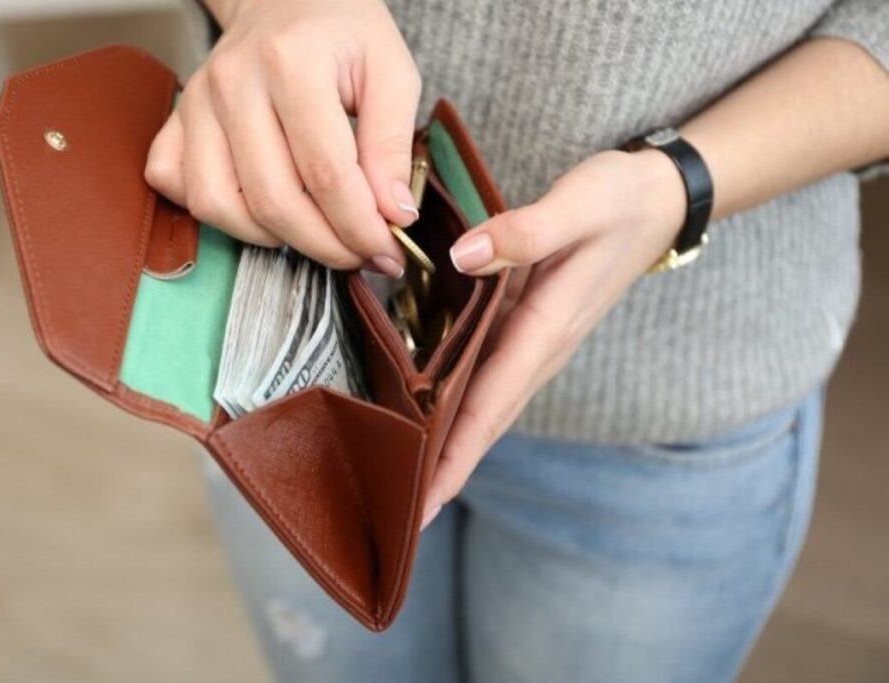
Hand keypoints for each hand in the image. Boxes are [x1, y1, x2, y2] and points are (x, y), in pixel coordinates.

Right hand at [144, 0, 420, 277]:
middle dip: (325, 245)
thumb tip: (393, 216)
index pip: (326, 175)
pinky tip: (260, 209)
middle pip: (274, 201)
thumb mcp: (391, 72)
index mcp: (291, 63)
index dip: (360, 227)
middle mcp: (233, 83)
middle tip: (359, 253)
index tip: (386, 249)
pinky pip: (180, 189)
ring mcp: (196, 105)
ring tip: (315, 232)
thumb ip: (393, 145)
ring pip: (220, 207)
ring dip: (274, 239)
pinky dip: (218, 216)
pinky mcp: (176, 122)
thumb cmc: (340, 32)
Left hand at [422, 149, 687, 528]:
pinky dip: (461, 404)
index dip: (455, 456)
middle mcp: (542, 347)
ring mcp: (538, 341)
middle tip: (401, 511)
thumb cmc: (618, 201)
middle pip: (486, 421)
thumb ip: (525, 232)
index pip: (490, 405)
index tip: (425, 501)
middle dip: (446, 469)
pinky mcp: (532, 326)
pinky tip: (432, 412)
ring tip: (409, 476)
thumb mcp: (579, 205)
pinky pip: (490, 376)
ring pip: (488, 404)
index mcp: (548, 328)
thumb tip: (465, 257)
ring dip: (451, 443)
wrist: (657, 199)